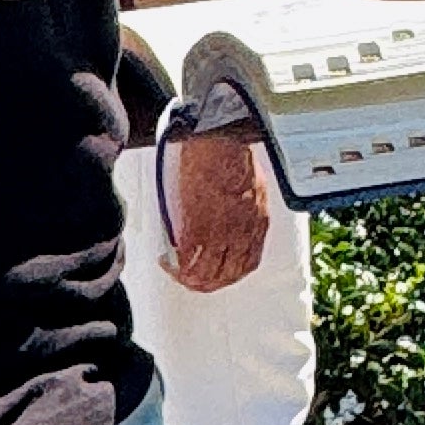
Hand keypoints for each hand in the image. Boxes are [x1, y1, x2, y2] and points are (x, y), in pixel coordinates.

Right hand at [160, 125, 271, 291]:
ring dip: (188, 278)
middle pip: (226, 276)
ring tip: (175, 271)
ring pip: (206, 275)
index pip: (247, 263)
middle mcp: (242, 234)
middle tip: (191, 280)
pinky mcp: (198, 228)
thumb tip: (232, 218)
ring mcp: (220, 234)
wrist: (219, 140)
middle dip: (207, 284)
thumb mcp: (252, 186)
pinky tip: (167, 259)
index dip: (230, 274)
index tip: (216, 273)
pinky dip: (176, 265)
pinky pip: (187, 260)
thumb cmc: (234, 154)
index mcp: (257, 223)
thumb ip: (245, 210)